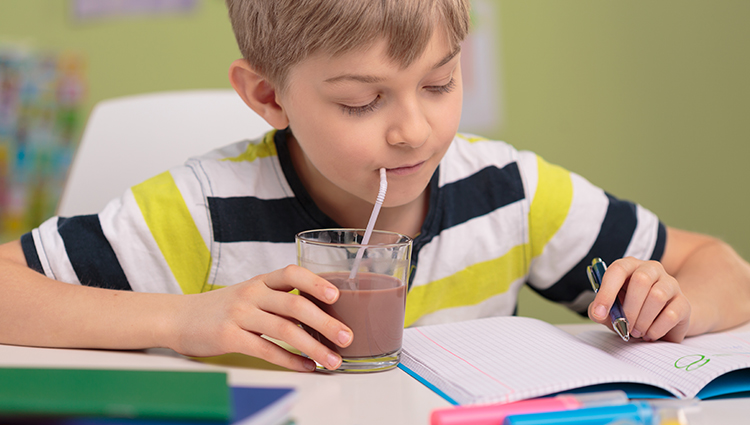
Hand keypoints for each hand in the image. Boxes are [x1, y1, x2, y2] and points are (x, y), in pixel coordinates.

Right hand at [167, 265, 352, 371]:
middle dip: (326, 322)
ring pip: (284, 330)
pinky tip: (306, 367)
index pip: (292, 273)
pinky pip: (266, 350)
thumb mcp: (250, 294)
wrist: (178, 318)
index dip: (316, 282)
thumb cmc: (223, 308)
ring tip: (333, 360)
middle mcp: (251, 294)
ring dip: (313, 348)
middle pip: (295, 305)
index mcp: (260, 281)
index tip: (337, 296)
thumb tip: (322, 313)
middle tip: (347, 337)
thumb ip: (279, 298)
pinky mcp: (228, 337)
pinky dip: (290, 360)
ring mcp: (239, 315)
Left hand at [588, 257, 690, 341]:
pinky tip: (650, 334)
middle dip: (629, 308)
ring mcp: (670, 284)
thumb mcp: (611, 310)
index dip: (606, 292)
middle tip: (625, 326)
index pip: (617, 270)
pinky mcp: (684, 302)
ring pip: (657, 296)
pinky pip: (671, 314)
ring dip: (642, 320)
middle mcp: (651, 269)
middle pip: (640, 280)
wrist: (663, 320)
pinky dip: (656, 329)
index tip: (599, 313)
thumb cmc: (631, 311)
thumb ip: (600, 310)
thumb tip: (597, 313)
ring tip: (637, 332)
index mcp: (629, 266)